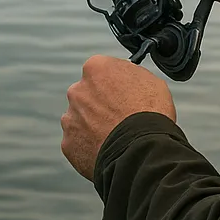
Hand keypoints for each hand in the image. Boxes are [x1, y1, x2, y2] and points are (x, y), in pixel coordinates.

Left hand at [61, 54, 176, 180]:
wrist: (141, 151)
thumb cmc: (149, 114)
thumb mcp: (151, 80)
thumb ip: (130, 73)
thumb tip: (127, 74)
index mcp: (96, 68)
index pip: (101, 70)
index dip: (114, 83)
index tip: (122, 93)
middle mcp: (77, 90)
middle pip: (86, 94)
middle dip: (99, 104)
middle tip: (119, 116)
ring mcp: (70, 118)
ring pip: (80, 118)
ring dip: (92, 124)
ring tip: (115, 136)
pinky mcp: (68, 143)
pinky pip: (78, 142)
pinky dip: (89, 145)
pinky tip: (107, 148)